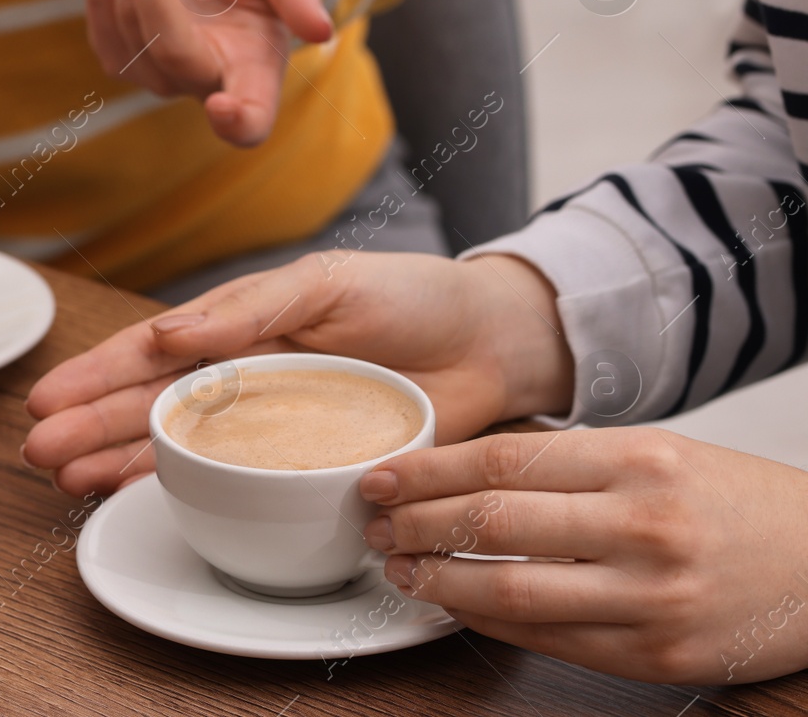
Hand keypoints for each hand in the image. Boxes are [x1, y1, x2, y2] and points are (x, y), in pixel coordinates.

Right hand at [23, 251, 571, 495]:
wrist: (490, 342)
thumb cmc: (408, 296)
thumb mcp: (325, 283)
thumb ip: (248, 309)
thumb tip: (170, 332)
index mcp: (240, 324)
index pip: (154, 351)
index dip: (99, 374)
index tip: (48, 395)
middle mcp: (244, 378)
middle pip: (152, 406)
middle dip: (90, 426)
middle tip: (37, 450)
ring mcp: (270, 426)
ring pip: (179, 449)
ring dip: (119, 463)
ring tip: (66, 480)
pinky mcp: (305, 467)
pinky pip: (236, 485)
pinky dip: (186, 492)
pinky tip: (138, 497)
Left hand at [83, 0, 333, 146]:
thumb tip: (320, 30)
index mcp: (255, 68)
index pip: (250, 119)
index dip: (239, 122)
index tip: (223, 109)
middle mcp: (203, 80)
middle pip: (167, 47)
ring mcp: (155, 71)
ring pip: (123, 18)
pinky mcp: (118, 49)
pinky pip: (98, 5)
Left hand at [363, 428, 807, 683]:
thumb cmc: (736, 503)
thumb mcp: (658, 453)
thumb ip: (568, 462)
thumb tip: (461, 468)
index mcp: (640, 459)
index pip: (502, 459)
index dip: (427, 471)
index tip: (380, 476)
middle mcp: (644, 525)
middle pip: (494, 523)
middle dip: (416, 524)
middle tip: (374, 523)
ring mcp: (651, 597)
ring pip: (511, 592)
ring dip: (439, 581)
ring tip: (400, 569)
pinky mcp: (656, 656)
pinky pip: (548, 640)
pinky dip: (489, 623)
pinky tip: (456, 605)